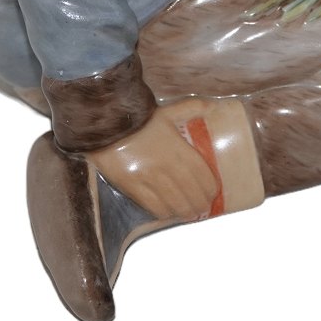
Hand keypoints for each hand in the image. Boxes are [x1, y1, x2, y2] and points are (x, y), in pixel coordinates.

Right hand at [88, 106, 218, 220]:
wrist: (107, 123)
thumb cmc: (139, 118)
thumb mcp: (168, 110)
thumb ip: (191, 107)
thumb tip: (211, 105)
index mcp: (178, 147)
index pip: (202, 174)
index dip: (210, 188)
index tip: (213, 193)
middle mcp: (167, 165)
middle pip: (191, 193)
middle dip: (200, 205)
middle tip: (202, 209)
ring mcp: (149, 177)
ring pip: (174, 204)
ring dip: (184, 212)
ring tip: (188, 214)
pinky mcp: (132, 186)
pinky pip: (153, 207)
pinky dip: (164, 213)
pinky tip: (168, 213)